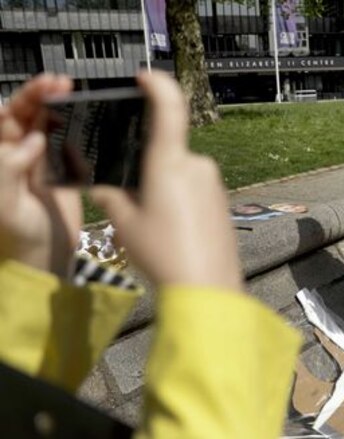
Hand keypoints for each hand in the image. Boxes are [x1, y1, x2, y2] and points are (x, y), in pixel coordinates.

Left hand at [0, 74, 76, 276]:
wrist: (48, 258)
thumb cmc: (20, 235)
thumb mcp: (6, 204)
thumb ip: (10, 169)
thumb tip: (32, 139)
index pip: (2, 118)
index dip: (19, 100)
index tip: (39, 90)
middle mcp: (16, 154)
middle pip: (24, 115)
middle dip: (39, 94)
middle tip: (59, 82)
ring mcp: (41, 161)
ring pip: (47, 123)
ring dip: (57, 105)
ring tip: (71, 89)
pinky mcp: (65, 169)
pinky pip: (68, 140)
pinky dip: (75, 125)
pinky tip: (85, 115)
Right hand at [91, 71, 242, 292]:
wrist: (208, 287)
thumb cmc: (164, 254)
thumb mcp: (123, 223)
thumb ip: (111, 194)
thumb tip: (106, 185)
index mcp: (170, 163)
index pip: (170, 108)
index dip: (158, 85)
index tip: (145, 77)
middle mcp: (197, 165)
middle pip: (167, 152)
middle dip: (149, 170)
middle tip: (138, 205)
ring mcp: (214, 182)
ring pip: (180, 173)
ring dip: (165, 188)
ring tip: (158, 227)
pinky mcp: (223, 199)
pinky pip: (195, 189)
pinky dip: (181, 201)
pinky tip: (176, 231)